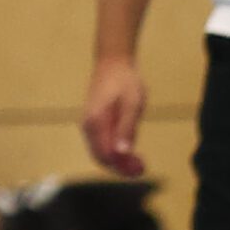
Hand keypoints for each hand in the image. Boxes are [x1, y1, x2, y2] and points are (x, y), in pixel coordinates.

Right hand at [83, 53, 147, 176]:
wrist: (113, 61)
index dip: (123, 166)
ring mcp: (89, 124)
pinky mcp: (94, 122)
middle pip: (101, 157)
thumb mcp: (132, 104)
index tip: (141, 167)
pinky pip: (101, 144)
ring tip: (138, 160)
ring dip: (118, 161)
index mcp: (96, 122)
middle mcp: (88, 126)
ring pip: (100, 152)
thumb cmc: (125, 81)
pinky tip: (128, 148)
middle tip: (141, 167)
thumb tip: (122, 153)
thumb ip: (126, 129)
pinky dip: (114, 152)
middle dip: (120, 167)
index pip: (106, 155)